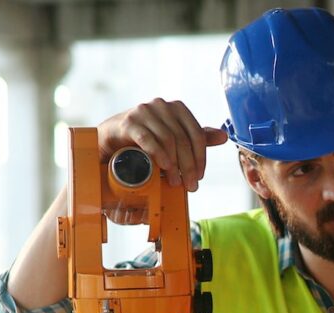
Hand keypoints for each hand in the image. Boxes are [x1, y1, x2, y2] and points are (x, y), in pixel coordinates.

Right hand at [96, 98, 228, 193]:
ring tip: (175, 182)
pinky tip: (163, 168)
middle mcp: (161, 105)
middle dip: (189, 166)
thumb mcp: (173, 138)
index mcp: (176, 108)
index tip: (200, 177)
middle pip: (183, 139)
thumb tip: (223, 137)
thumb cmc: (144, 139)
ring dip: (175, 165)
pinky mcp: (128, 122)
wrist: (110, 139)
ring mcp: (144, 111)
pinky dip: (158, 154)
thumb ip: (196, 137)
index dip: (201, 157)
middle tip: (190, 186)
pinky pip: (148, 139)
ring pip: (168, 140)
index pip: (196, 134)